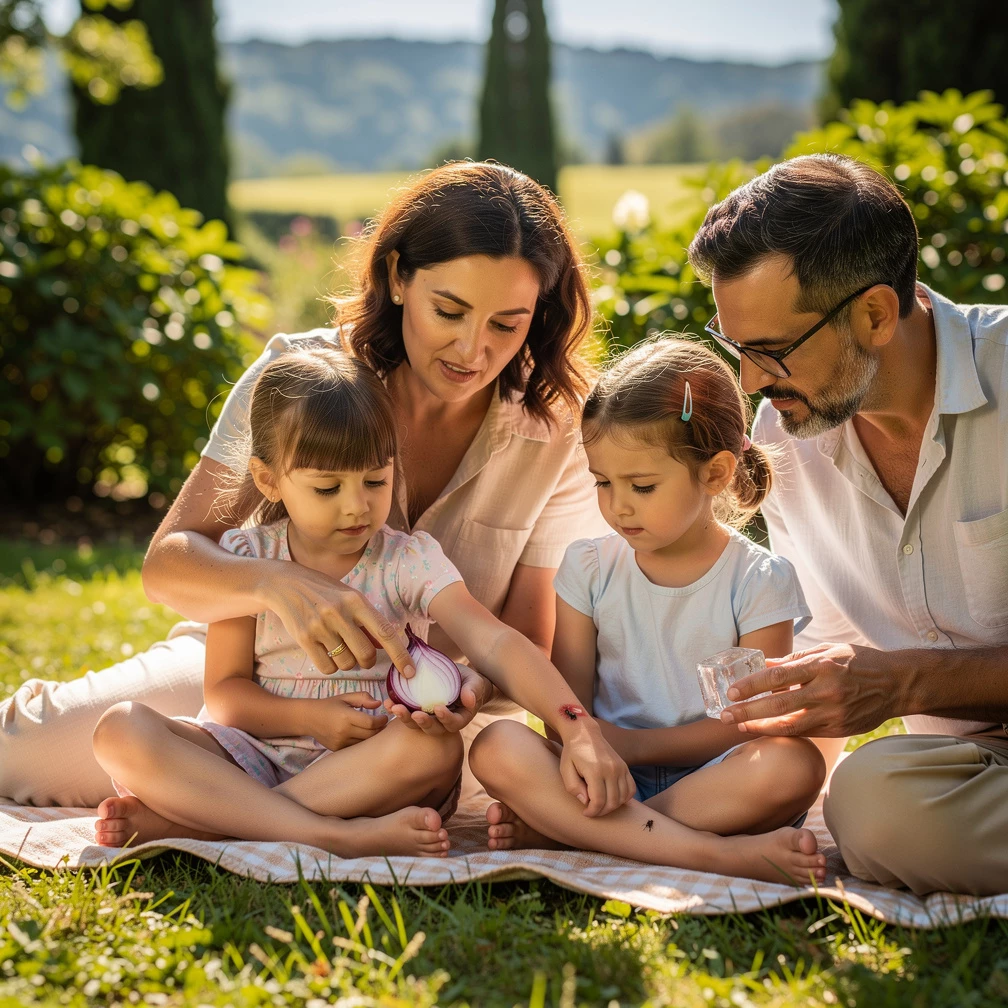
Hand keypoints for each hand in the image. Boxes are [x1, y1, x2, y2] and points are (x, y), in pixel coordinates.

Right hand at [258, 559, 414, 678]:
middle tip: (360, 654)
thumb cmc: (324, 591)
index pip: (385, 633)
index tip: (411, 672)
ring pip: (346, 664)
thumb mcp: (349, 597)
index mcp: (356, 601)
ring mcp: (321, 626)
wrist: (285, 584)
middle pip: (366, 654)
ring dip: (347, 663)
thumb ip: (367, 620)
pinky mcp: (304, 638)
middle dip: (366, 661)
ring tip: (339, 648)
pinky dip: (331, 667)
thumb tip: (385, 646)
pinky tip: (326, 653)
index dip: (401, 655)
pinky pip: (327, 668)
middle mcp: (340, 613)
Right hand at [308, 692, 388, 750]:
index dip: (381, 720)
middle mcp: (343, 731)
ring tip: (375, 729)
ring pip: (364, 743)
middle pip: (370, 734)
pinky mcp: (337, 749)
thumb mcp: (345, 697)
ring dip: (372, 737)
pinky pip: (355, 747)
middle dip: (380, 729)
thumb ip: (363, 698)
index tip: (384, 717)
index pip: (371, 722)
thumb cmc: (329, 705)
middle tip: (383, 724)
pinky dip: (362, 742)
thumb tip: (378, 704)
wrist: (309, 718)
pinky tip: (363, 735)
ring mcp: (340, 742)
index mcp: (346, 716)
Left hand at [383, 665, 490, 735]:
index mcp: (459, 718)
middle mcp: (442, 723)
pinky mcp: (416, 710)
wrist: (458, 679)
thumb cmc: (468, 681)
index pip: (453, 724)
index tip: (439, 709)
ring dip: (405, 718)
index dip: (446, 719)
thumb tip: (470, 700)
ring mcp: (428, 718)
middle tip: (415, 715)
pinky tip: (387, 702)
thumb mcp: (474, 682)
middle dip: (423, 723)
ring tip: (395, 708)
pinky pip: (406, 713)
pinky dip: (396, 708)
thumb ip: (473, 689)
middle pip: (433, 729)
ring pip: (416, 724)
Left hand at [558, 722, 635, 816]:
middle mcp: (611, 769)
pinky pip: (631, 789)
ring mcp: (620, 767)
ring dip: (613, 807)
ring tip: (601, 805)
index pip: (598, 801)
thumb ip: (573, 787)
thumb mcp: (565, 769)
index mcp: (595, 770)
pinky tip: (613, 798)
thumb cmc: (572, 752)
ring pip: (623, 798)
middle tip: (592, 811)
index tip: (585, 813)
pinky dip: (624, 798)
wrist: (584, 733)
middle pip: (612, 802)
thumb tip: (585, 801)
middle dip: (602, 812)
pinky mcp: (624, 767)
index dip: (592, 812)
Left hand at [719, 643, 893, 737]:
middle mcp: (826, 691)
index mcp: (822, 666)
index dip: (752, 685)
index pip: (779, 676)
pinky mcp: (839, 729)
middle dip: (748, 711)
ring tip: (738, 726)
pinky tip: (763, 730)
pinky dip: (781, 732)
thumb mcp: (828, 651)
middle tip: (725, 714)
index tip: (732, 691)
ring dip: (759, 727)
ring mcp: (833, 713)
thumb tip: (764, 663)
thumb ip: (796, 660)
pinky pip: (804, 733)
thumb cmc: (859, 662)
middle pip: (779, 704)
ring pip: (789, 725)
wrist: (897, 684)